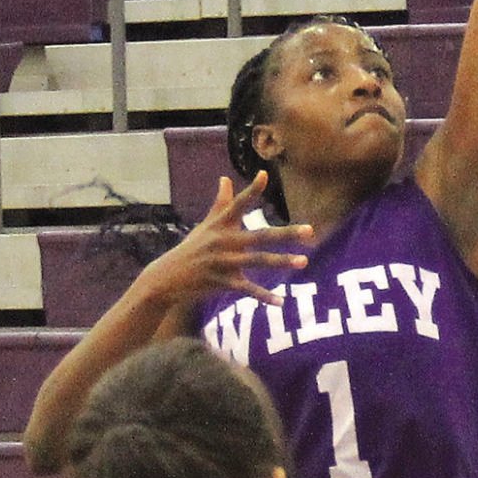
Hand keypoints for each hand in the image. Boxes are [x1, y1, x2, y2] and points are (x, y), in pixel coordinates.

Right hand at [142, 174, 313, 308]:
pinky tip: (280, 301)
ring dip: (282, 262)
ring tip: (303, 262)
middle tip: (310, 231)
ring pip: (258, 261)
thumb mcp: (206, 226)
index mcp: (220, 224)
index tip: (264, 175)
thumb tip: (225, 178)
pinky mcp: (221, 282)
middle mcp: (223, 241)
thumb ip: (220, 203)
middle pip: (260, 235)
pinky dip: (263, 296)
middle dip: (286, 233)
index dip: (251, 190)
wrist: (167, 278)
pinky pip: (246, 289)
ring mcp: (223, 262)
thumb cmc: (192, 248)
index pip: (238, 204)